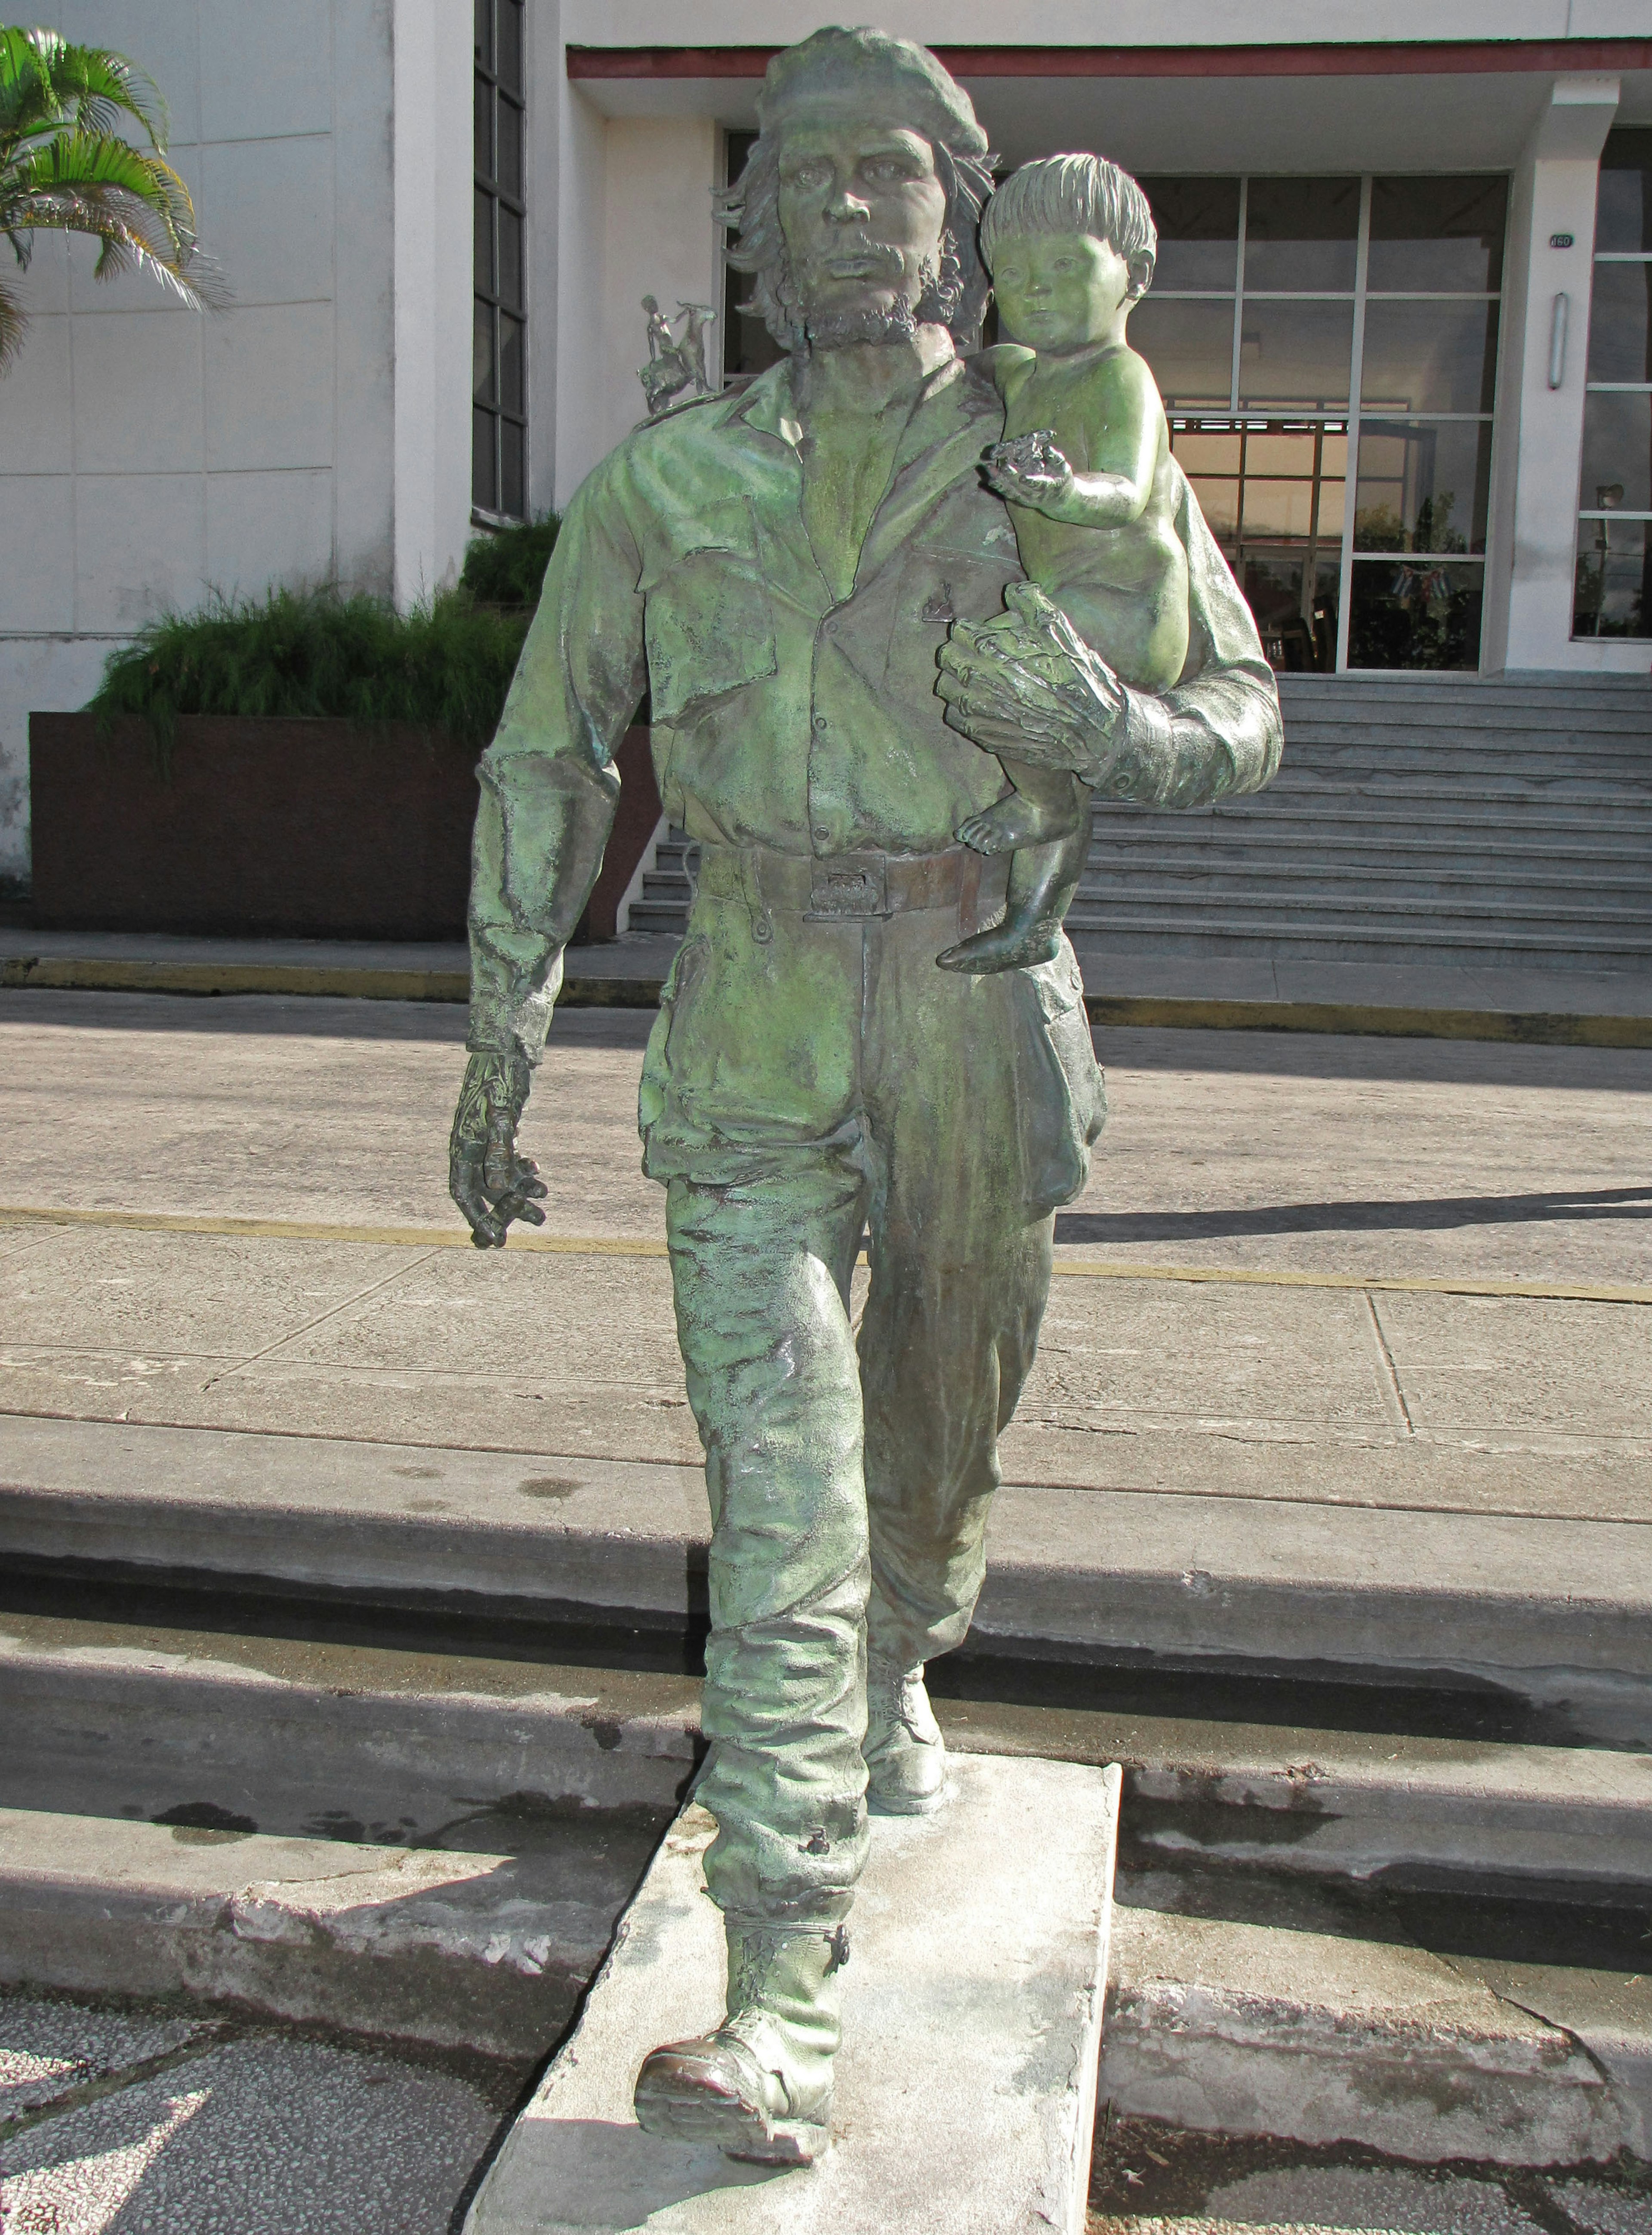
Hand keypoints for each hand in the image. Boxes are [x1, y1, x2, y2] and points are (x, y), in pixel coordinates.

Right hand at [448, 1048, 547, 1248]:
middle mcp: (470, 1146)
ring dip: (520, 1195)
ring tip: (543, 1213)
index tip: (493, 1240)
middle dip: (503, 1213)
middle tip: (522, 1233)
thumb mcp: (502, 1117)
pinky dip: (522, 1171)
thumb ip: (499, 1152)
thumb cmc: (500, 1080)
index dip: (476, 1218)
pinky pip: (507, 1161)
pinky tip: (538, 1175)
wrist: (505, 1051)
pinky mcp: (499, 1132)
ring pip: (500, 1178)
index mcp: (463, 1145)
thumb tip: (495, 1189)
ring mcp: (484, 1140)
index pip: (463, 1191)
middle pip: (484, 1191)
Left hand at [936, 583, 1127, 777]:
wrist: (1093, 732)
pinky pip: (955, 717)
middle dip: (954, 650)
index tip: (971, 630)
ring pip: (946, 688)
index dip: (965, 628)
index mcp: (1000, 651)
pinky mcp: (985, 736)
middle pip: (946, 657)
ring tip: (967, 676)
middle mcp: (985, 681)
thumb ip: (1034, 604)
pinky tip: (976, 703)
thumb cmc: (1080, 679)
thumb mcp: (1064, 633)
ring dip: (952, 678)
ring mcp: (983, 711)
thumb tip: (1011, 590)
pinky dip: (959, 707)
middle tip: (965, 650)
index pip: (961, 631)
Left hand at [982, 430, 1076, 517]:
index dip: (1031, 482)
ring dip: (999, 481)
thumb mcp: (1064, 470)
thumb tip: (1047, 448)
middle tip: (1003, 466)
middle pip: (1021, 488)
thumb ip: (1057, 459)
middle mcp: (1035, 496)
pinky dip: (997, 486)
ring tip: (988, 468)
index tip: (1023, 477)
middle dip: (1011, 478)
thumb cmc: (1062, 481)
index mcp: (1048, 488)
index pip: (1039, 486)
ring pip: (1010, 491)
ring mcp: (1025, 499)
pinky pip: (1006, 493)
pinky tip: (988, 477)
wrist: (1059, 502)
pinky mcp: (1019, 499)